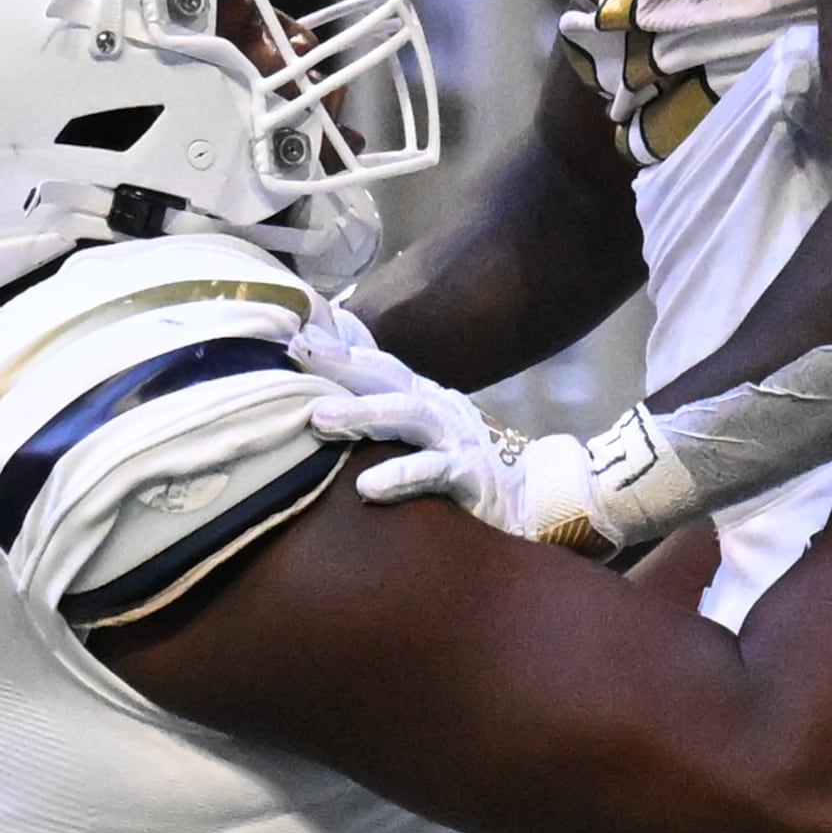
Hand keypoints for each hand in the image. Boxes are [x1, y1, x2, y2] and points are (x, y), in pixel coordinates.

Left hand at [296, 315, 545, 529]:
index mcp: (424, 398)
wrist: (537, 497)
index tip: (294, 335)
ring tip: (319, 419)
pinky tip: (366, 488)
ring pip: (405, 418)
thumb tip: (331, 401)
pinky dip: (399, 477)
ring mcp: (455, 440)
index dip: (337, 350)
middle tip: (296, 352)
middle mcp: (438, 410)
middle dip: (341, 364)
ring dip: (361, 414)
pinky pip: (432, 475)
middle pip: (386, 378)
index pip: (376, 366)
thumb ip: (388, 416)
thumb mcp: (427, 434)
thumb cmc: (470, 466)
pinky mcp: (471, 477)